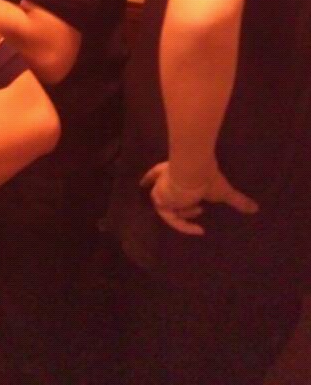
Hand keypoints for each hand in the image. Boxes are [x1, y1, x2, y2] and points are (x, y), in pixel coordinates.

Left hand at [141, 161, 257, 235]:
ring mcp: (161, 190)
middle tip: (199, 209)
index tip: (142, 182)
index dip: (150, 178)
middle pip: (160, 190)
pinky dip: (182, 223)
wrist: (193, 172)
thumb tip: (256, 208)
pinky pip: (168, 216)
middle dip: (179, 203)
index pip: (157, 174)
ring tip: (201, 212)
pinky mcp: (159, 200)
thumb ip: (237, 200)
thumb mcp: (223, 191)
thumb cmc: (206, 178)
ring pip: (165, 205)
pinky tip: (197, 227)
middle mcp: (164, 178)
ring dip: (184, 213)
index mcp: (173, 171)